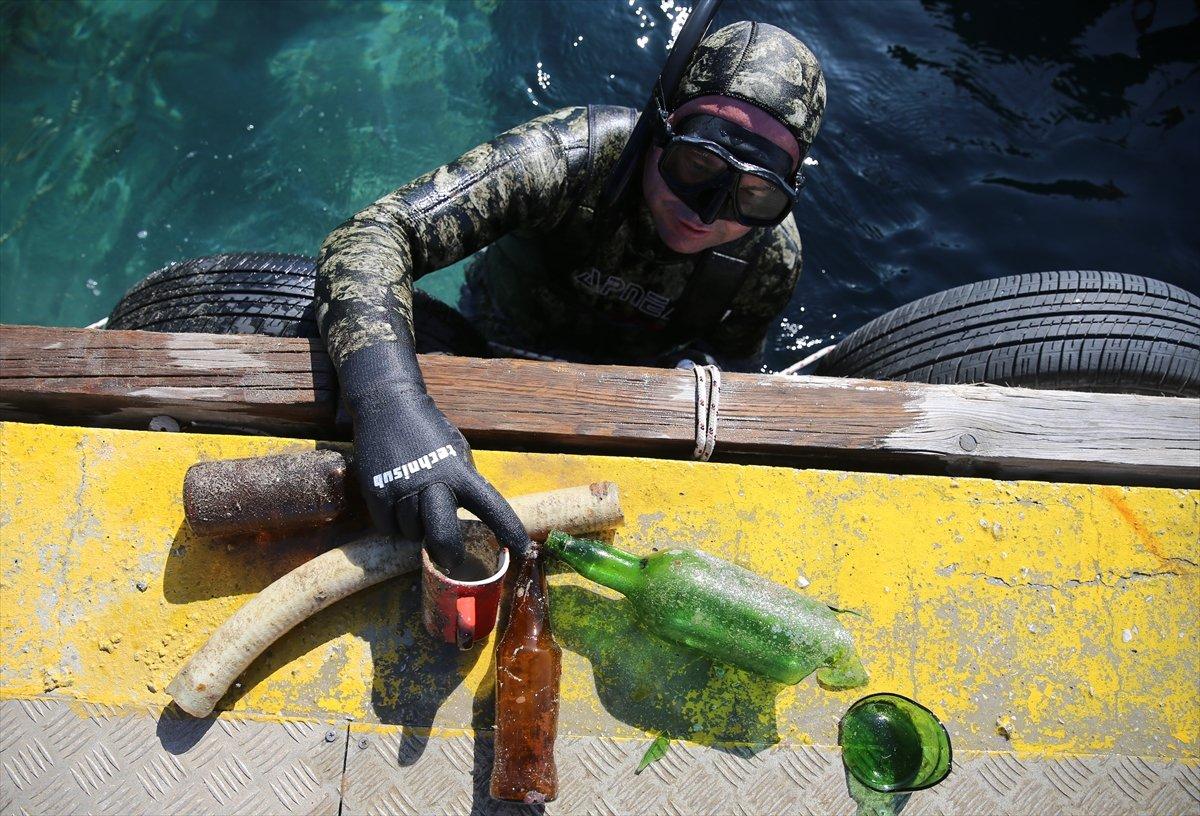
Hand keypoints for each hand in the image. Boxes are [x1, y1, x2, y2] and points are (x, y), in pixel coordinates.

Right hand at [339, 342, 528, 566]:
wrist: (388, 407)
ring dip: (415, 531)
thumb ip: (464, 482)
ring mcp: (402, 489)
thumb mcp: (456, 452)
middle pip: (443, 536)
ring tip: (414, 506)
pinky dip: (393, 524)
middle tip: (451, 560)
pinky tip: (396, 503)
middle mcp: (432, 483)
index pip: (491, 506)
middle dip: (448, 554)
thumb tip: (473, 517)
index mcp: (459, 472)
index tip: (524, 549)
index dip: (509, 529)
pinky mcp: (377, 493)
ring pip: (412, 535)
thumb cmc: (429, 432)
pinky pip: (388, 528)